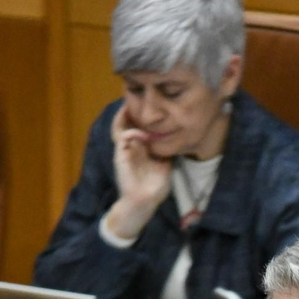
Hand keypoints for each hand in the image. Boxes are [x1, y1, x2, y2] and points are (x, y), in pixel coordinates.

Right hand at [106, 107, 172, 240]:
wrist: (144, 201)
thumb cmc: (155, 187)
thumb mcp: (167, 165)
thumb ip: (169, 152)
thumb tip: (179, 139)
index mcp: (142, 149)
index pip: (139, 127)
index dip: (142, 116)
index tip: (152, 105)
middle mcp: (132, 147)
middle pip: (127, 123)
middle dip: (130, 110)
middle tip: (137, 97)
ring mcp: (125, 151)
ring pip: (119, 127)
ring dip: (124, 116)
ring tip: (129, 105)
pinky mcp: (120, 156)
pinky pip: (122, 138)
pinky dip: (131, 132)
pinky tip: (141, 133)